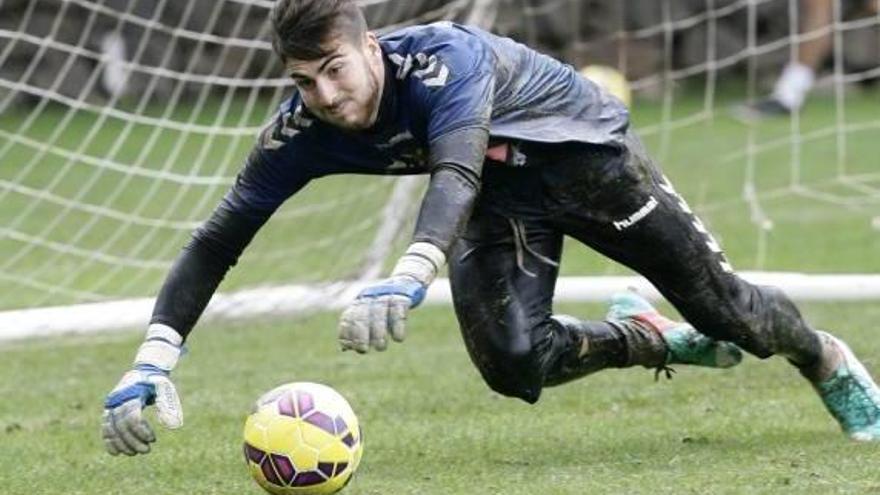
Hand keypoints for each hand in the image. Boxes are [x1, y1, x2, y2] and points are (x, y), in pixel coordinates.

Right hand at [102, 324, 182, 455]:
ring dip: (121, 444)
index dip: (141, 431)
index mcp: (131, 393)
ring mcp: (110, 406)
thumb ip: (167, 403)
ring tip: (134, 453)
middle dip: (132, 441)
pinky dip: (109, 441)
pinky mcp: (108, 411)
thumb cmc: (156, 381)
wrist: (144, 371)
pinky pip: (105, 428)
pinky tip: (117, 453)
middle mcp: (117, 400)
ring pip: (111, 429)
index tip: (153, 439)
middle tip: (146, 451)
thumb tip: (172, 425)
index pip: (132, 417)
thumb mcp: (164, 387)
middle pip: (121, 425)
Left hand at [338, 275, 425, 352]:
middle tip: (363, 350)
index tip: (349, 347)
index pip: (349, 317)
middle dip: (360, 334)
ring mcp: (387, 295)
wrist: (405, 284)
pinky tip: (398, 339)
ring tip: (380, 348)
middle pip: (362, 315)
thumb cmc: (384, 306)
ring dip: (378, 333)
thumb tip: (344, 348)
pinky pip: (399, 312)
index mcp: (360, 301)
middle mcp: (371, 296)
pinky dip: (398, 326)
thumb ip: (356, 329)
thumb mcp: (369, 313)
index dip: (347, 332)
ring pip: (379, 314)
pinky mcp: (403, 297)